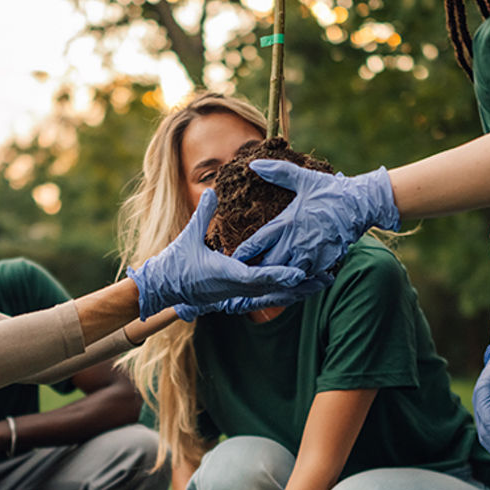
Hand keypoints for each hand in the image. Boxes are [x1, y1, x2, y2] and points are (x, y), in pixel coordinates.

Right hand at [127, 188, 310, 319]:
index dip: (278, 274)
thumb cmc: (174, 263)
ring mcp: (237, 295)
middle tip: (327, 275)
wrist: (163, 288)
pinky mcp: (237, 297)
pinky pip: (267, 297)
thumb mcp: (188, 236)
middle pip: (273, 289)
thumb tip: (211, 192)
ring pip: (274, 296)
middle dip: (300, 283)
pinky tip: (301, 287)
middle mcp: (235, 289)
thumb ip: (203, 214)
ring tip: (323, 282)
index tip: (298, 271)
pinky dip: (286, 292)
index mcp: (224, 274)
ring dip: (299, 290)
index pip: (256, 277)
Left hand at [239, 161, 399, 276]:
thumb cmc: (330, 191)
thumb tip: (254, 164)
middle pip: (269, 264)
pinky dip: (293, 283)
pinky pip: (304, 279)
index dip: (243, 252)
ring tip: (259, 285)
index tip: (230, 258)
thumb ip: (277, 172)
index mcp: (288, 222)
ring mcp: (312, 255)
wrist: (361, 205)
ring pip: (286, 275)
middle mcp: (297, 241)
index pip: (258, 241)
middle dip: (256, 270)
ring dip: (274, 279)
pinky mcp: (324, 263)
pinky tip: (284, 285)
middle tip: (241, 275)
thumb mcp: (304, 178)